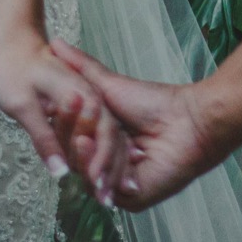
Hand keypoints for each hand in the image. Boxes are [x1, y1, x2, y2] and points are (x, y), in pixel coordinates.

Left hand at [0, 37, 129, 207]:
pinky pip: (99, 133)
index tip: (100, 192)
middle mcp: (94, 98)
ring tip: (108, 196)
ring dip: (109, 165)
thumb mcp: (23, 106)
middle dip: (111, 170)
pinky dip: (102, 153)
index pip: (103, 135)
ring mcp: (92, 101)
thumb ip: (44, 138)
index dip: (102, 164)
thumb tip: (60, 172)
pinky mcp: (86, 106)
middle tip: (108, 202)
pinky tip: (100, 175)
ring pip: (109, 137)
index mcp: (84, 95)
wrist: (17, 45)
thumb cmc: (15, 72)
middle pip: (111, 139)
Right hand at [52, 39, 220, 210]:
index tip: (59, 102)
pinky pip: (105, 189)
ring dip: (84, 154)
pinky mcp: (131, 198)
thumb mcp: (108, 84)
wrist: (187, 119)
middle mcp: (107, 163)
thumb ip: (80, 68)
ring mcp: (118, 182)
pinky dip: (98, 169)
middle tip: (72, 117)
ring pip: (87, 175)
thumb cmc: (155, 102)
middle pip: (75, 159)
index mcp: (100, 142)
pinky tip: (93, 149)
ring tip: (84, 137)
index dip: (62, 123)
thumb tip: (55, 43)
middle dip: (71, 139)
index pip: (69, 140)